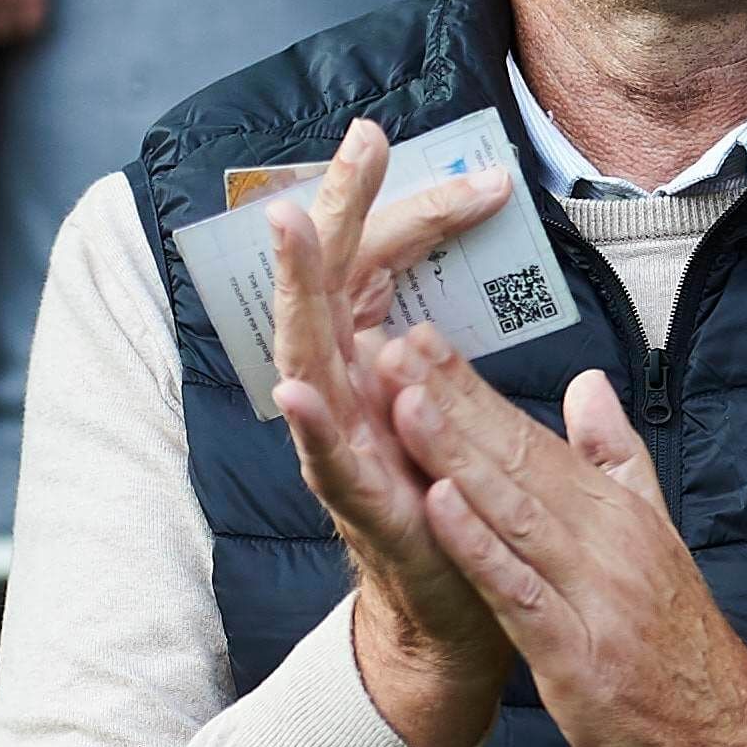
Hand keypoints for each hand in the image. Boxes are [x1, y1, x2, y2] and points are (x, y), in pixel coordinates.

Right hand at [261, 120, 523, 746]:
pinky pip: (332, 464)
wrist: (459, 613)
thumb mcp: (458, 414)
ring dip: (298, 296)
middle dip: (319, 224)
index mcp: (373, 374)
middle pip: (322, 297)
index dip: (376, 203)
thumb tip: (453, 298)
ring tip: (286, 230)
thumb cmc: (457, 507)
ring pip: (309, 362)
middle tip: (328, 146)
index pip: (366, 266)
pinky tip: (302, 388)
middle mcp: (346, 405)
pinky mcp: (364, 510)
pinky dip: (316, 426)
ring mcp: (345, 454)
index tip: (381, 133)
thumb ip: (451, 352)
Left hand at [379, 330, 746, 746]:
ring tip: (402, 401)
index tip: (418, 340)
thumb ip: (618, 463)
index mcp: (623, 516)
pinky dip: (479, 545)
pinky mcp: (580, 652)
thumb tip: (589, 386)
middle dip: (452, 401)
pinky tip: (439, 505)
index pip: (537, 438)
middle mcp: (612, 543)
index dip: (474, 389)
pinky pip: (520, 589)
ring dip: (456, 454)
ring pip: (515, 511)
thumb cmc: (684, 658)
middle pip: (521, 461)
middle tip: (391, 345)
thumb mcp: (657, 543)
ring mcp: (596, 596)